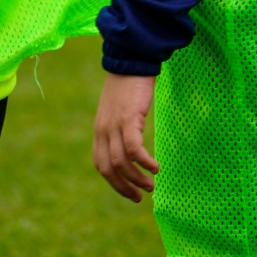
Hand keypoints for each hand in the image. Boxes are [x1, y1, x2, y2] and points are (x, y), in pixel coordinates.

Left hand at [93, 73, 159, 202]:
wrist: (131, 60)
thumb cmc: (128, 85)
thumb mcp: (119, 110)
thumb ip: (119, 128)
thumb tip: (130, 146)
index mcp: (100, 130)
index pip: (101, 165)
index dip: (114, 183)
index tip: (129, 192)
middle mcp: (103, 130)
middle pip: (109, 169)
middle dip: (125, 187)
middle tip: (141, 196)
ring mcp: (114, 125)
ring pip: (122, 163)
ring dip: (137, 178)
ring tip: (152, 185)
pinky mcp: (128, 119)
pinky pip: (134, 149)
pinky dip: (145, 162)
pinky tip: (156, 167)